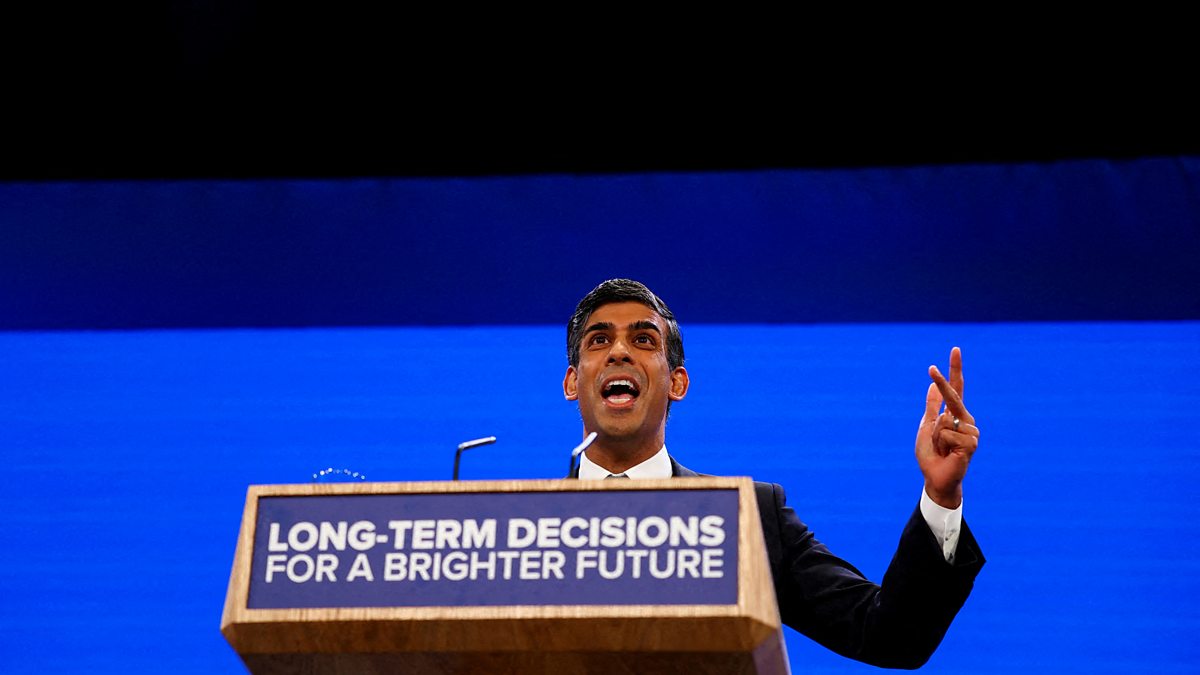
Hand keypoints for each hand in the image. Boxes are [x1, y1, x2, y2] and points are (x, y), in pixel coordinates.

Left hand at [915, 347, 978, 508]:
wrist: (935, 477)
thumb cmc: (931, 454)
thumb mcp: (926, 426)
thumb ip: (932, 406)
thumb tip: (933, 384)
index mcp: (955, 414)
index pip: (956, 388)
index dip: (955, 369)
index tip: (955, 349)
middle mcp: (966, 420)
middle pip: (953, 396)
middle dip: (942, 381)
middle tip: (932, 367)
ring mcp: (971, 432)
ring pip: (943, 420)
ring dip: (935, 436)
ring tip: (941, 448)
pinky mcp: (971, 443)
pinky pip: (946, 432)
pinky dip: (940, 443)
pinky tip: (948, 453)